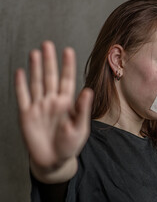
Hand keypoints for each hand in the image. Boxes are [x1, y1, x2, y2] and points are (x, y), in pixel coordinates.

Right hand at [14, 41, 92, 169]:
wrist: (53, 161)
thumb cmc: (70, 145)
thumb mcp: (80, 128)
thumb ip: (82, 109)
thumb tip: (88, 90)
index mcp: (67, 103)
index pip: (67, 80)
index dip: (67, 65)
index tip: (68, 50)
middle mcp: (53, 101)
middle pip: (50, 77)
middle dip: (49, 60)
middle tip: (48, 44)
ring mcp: (39, 106)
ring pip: (37, 83)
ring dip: (36, 68)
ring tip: (35, 52)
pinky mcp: (27, 115)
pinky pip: (23, 96)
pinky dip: (21, 84)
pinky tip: (20, 72)